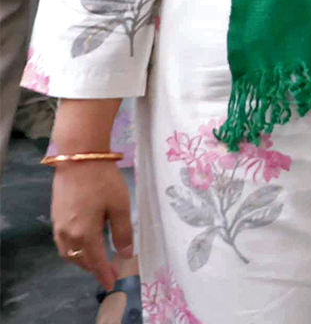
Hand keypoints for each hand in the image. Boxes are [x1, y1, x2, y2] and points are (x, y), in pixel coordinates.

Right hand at [52, 160, 132, 290]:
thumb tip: (125, 254)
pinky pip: (63, 242)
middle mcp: (67, 234)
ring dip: (81, 260)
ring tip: (96, 261)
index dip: (104, 273)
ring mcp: (58, 225)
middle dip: (93, 268)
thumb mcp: (120, 205)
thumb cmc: (103, 181)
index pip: (95, 261)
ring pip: (68, 252)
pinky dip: (73, 249)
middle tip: (107, 272)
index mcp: (85, 233)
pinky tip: (83, 244)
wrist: (79, 158)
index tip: (112, 283)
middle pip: (79, 259)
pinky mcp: (55, 216)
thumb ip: (123, 232)